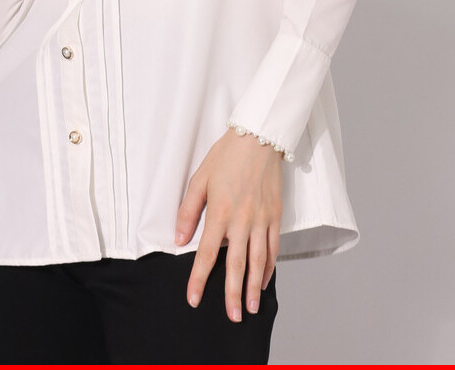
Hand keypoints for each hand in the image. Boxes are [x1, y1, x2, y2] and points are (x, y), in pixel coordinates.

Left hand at [175, 128, 282, 321]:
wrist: (258, 138)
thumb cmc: (226, 156)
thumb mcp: (199, 179)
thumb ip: (189, 211)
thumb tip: (179, 238)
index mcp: (220, 212)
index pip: (206, 254)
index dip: (199, 279)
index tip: (194, 298)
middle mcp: (242, 221)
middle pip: (236, 265)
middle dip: (232, 294)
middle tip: (231, 316)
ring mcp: (261, 220)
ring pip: (258, 261)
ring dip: (254, 287)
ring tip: (250, 307)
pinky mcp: (275, 215)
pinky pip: (273, 247)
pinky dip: (270, 267)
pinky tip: (264, 280)